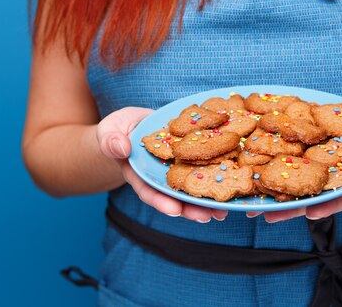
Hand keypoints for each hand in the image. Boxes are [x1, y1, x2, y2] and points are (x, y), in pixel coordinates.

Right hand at [97, 107, 227, 222]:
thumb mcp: (111, 130)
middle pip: (175, 197)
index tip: (174, 210)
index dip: (161, 201)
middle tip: (205, 217)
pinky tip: (231, 185)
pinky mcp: (191, 159)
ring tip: (222, 211)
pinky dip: (216, 178)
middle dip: (190, 208)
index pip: (149, 191)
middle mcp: (160, 178)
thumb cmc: (120, 129)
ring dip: (206, 202)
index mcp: (140, 175)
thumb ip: (111, 140)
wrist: (136, 124)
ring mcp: (176, 171)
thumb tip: (121, 148)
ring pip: (192, 189)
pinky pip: (204, 169)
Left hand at [247, 111, 341, 222]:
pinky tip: (252, 171)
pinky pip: (288, 160)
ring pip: (295, 183)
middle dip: (289, 207)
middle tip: (266, 215)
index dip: (327, 206)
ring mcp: (320, 167)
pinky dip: (271, 167)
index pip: (341, 197)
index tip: (312, 214)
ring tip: (250, 204)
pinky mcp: (308, 152)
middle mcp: (334, 178)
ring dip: (273, 194)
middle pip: (311, 196)